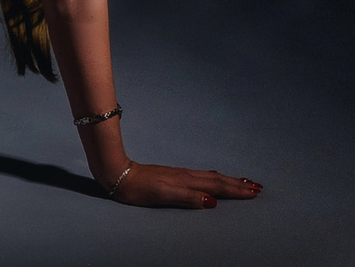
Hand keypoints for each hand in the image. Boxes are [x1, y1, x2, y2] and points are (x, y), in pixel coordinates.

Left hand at [107, 162, 261, 207]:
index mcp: (187, 181)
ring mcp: (180, 174)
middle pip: (217, 180)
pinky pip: (201, 176)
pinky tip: (213, 179)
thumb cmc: (139, 188)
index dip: (236, 190)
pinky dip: (214, 178)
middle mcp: (186, 176)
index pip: (217, 186)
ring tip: (243, 182)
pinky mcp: (173, 175)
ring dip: (228, 180)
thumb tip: (213, 202)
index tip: (255, 191)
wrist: (119, 174)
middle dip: (238, 184)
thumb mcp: (163, 195)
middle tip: (257, 187)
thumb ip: (188, 197)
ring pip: (210, 177)